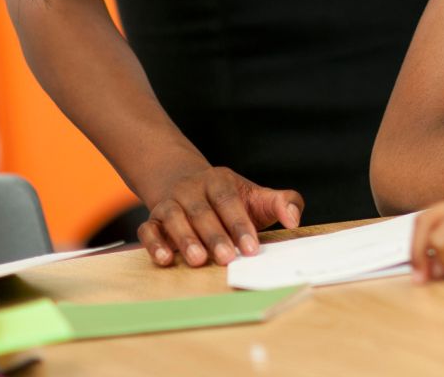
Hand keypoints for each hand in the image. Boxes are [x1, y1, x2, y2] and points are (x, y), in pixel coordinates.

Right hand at [138, 165, 304, 267]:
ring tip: (198, 260)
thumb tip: (294, 219)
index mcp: (219, 181)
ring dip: (185, 239)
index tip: (252, 248)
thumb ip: (282, 202)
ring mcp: (170, 203)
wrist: (185, 184)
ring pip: (174, 217)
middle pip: (202, 211)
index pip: (229, 200)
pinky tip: (165, 259)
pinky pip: (148, 229)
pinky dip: (154, 243)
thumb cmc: (231, 200)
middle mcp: (191, 190)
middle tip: (227, 258)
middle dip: (215, 235)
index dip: (240, 224)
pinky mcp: (153, 220)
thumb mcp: (257, 197)